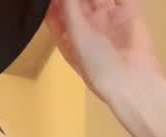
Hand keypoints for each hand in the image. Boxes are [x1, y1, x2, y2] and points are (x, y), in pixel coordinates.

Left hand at [45, 0, 163, 101]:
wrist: (132, 80)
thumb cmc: (99, 68)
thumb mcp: (78, 38)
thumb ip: (70, 11)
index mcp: (71, 41)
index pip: (57, 17)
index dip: (53, 4)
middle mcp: (88, 29)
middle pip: (77, 3)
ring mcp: (108, 19)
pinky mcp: (128, 12)